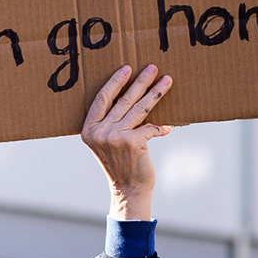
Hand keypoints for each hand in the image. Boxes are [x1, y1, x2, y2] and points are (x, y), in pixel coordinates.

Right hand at [81, 66, 172, 220]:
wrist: (128, 189)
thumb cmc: (120, 163)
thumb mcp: (105, 142)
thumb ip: (110, 122)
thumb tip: (130, 95)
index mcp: (89, 129)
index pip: (102, 98)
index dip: (115, 82)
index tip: (127, 69)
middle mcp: (99, 132)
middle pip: (123, 100)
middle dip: (140, 81)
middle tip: (152, 67)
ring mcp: (114, 137)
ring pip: (139, 109)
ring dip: (155, 93)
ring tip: (167, 81)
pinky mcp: (132, 142)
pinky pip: (150, 127)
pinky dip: (160, 128)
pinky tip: (168, 127)